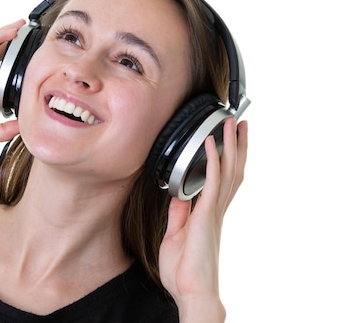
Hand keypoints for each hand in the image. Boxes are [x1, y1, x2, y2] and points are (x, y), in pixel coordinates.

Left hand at [158, 118, 247, 321]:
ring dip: (229, 146)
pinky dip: (212, 162)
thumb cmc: (184, 270)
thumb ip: (178, 214)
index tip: (231, 140)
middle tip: (240, 123)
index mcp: (210, 214)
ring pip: (228, 172)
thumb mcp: (175, 235)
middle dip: (237, 146)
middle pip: (232, 171)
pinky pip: (212, 183)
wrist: (191, 292)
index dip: (229, 159)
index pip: (224, 180)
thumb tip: (178, 196)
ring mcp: (213, 212)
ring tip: (231, 124)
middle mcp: (216, 210)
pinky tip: (210, 145)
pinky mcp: (207, 216)